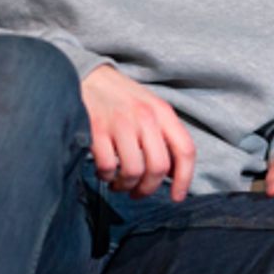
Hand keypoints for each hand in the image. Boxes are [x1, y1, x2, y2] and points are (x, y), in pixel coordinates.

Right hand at [81, 64, 195, 200]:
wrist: (88, 76)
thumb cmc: (122, 98)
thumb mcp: (150, 108)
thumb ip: (164, 135)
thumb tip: (172, 172)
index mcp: (163, 112)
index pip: (185, 150)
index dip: (184, 178)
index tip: (177, 197)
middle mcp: (145, 117)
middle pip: (158, 167)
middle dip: (148, 188)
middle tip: (138, 192)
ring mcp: (121, 123)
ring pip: (133, 171)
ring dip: (125, 185)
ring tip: (119, 183)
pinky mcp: (97, 130)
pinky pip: (107, 167)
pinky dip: (105, 176)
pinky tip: (104, 171)